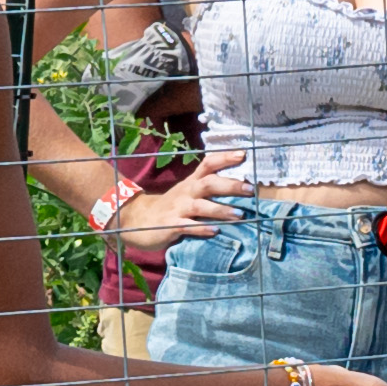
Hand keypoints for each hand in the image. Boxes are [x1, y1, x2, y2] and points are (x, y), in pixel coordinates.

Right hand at [112, 154, 248, 253]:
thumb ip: (208, 188)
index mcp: (191, 182)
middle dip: (230, 185)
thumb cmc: (171, 206)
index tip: (243, 154)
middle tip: (250, 189)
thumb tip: (241, 186)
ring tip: (239, 214)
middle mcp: (186, 192)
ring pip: (201, 206)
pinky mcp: (170, 225)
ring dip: (220, 210)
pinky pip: (187, 226)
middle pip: (208, 184)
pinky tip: (215, 231)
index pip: (208, 164)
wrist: (136, 218)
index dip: (224, 158)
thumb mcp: (188, 192)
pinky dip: (202, 228)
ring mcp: (178, 209)